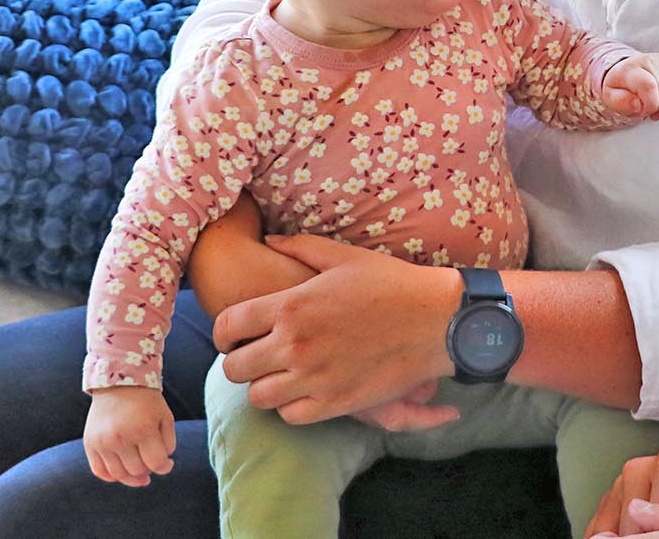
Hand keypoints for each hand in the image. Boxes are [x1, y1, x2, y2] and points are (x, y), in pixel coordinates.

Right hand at [81, 385, 175, 487]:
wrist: (117, 382)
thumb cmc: (146, 402)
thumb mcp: (165, 417)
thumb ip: (168, 443)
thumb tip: (161, 466)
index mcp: (143, 429)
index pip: (156, 463)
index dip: (165, 467)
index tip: (167, 463)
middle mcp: (120, 437)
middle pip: (137, 471)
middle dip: (148, 470)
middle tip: (150, 460)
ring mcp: (103, 442)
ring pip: (118, 475)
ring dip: (131, 476)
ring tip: (138, 468)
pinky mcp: (90, 443)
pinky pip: (99, 471)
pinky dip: (112, 475)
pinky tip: (122, 469)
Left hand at [213, 233, 461, 424]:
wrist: (435, 320)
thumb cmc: (391, 283)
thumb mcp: (343, 256)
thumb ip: (299, 247)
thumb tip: (269, 241)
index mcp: (290, 306)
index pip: (226, 326)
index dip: (223, 332)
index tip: (234, 334)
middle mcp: (294, 345)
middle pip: (234, 368)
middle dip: (239, 361)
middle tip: (257, 355)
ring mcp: (313, 378)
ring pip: (258, 397)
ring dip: (264, 386)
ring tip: (279, 375)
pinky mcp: (335, 404)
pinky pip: (290, 416)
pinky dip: (291, 406)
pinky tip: (304, 391)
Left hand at [602, 53, 658, 119]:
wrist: (628, 72)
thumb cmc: (620, 87)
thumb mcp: (610, 97)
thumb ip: (620, 103)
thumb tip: (639, 105)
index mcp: (632, 67)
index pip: (649, 86)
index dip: (649, 106)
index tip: (642, 111)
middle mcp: (651, 60)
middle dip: (658, 110)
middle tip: (649, 113)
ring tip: (658, 111)